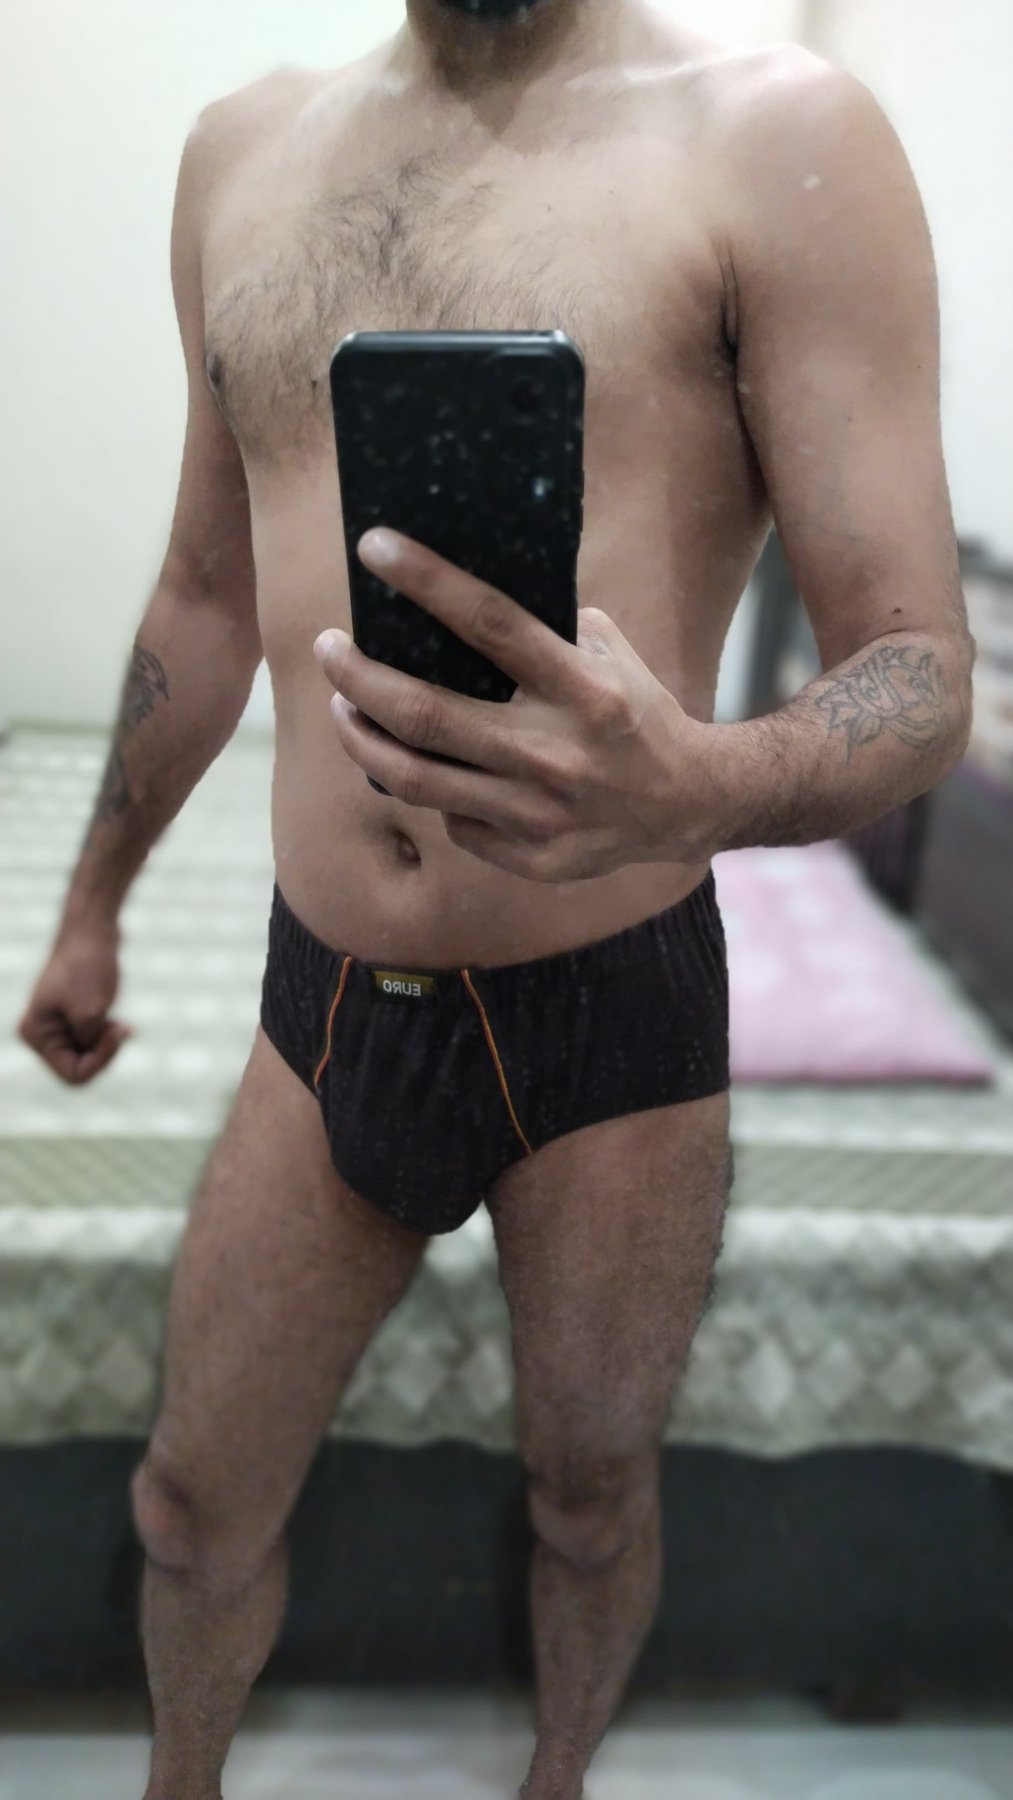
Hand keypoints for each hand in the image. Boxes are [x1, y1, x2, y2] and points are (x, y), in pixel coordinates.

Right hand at [19, 920, 132, 1083]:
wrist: (92, 928)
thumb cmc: (88, 966)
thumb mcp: (91, 1014)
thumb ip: (89, 1044)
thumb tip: (90, 1051)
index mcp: (36, 1034)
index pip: (72, 1075)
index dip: (100, 1061)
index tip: (117, 1033)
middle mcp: (41, 1033)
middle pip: (78, 1068)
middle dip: (103, 1052)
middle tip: (121, 1027)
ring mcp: (56, 1025)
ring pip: (88, 1055)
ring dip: (107, 1043)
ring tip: (121, 1024)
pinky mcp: (72, 1016)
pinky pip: (93, 1041)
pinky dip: (108, 1035)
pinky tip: (122, 1024)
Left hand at [313, 528, 718, 882]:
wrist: (688, 804)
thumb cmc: (635, 714)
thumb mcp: (608, 654)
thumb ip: (544, 630)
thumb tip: (455, 599)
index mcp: (585, 688)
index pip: (490, 623)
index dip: (425, 581)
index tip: (374, 548)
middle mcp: (558, 752)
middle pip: (426, 713)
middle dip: (358, 677)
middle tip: (329, 650)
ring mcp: (541, 813)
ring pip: (418, 780)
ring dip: (363, 740)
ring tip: (343, 709)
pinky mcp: (533, 857)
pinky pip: (453, 821)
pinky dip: (430, 790)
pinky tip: (417, 766)